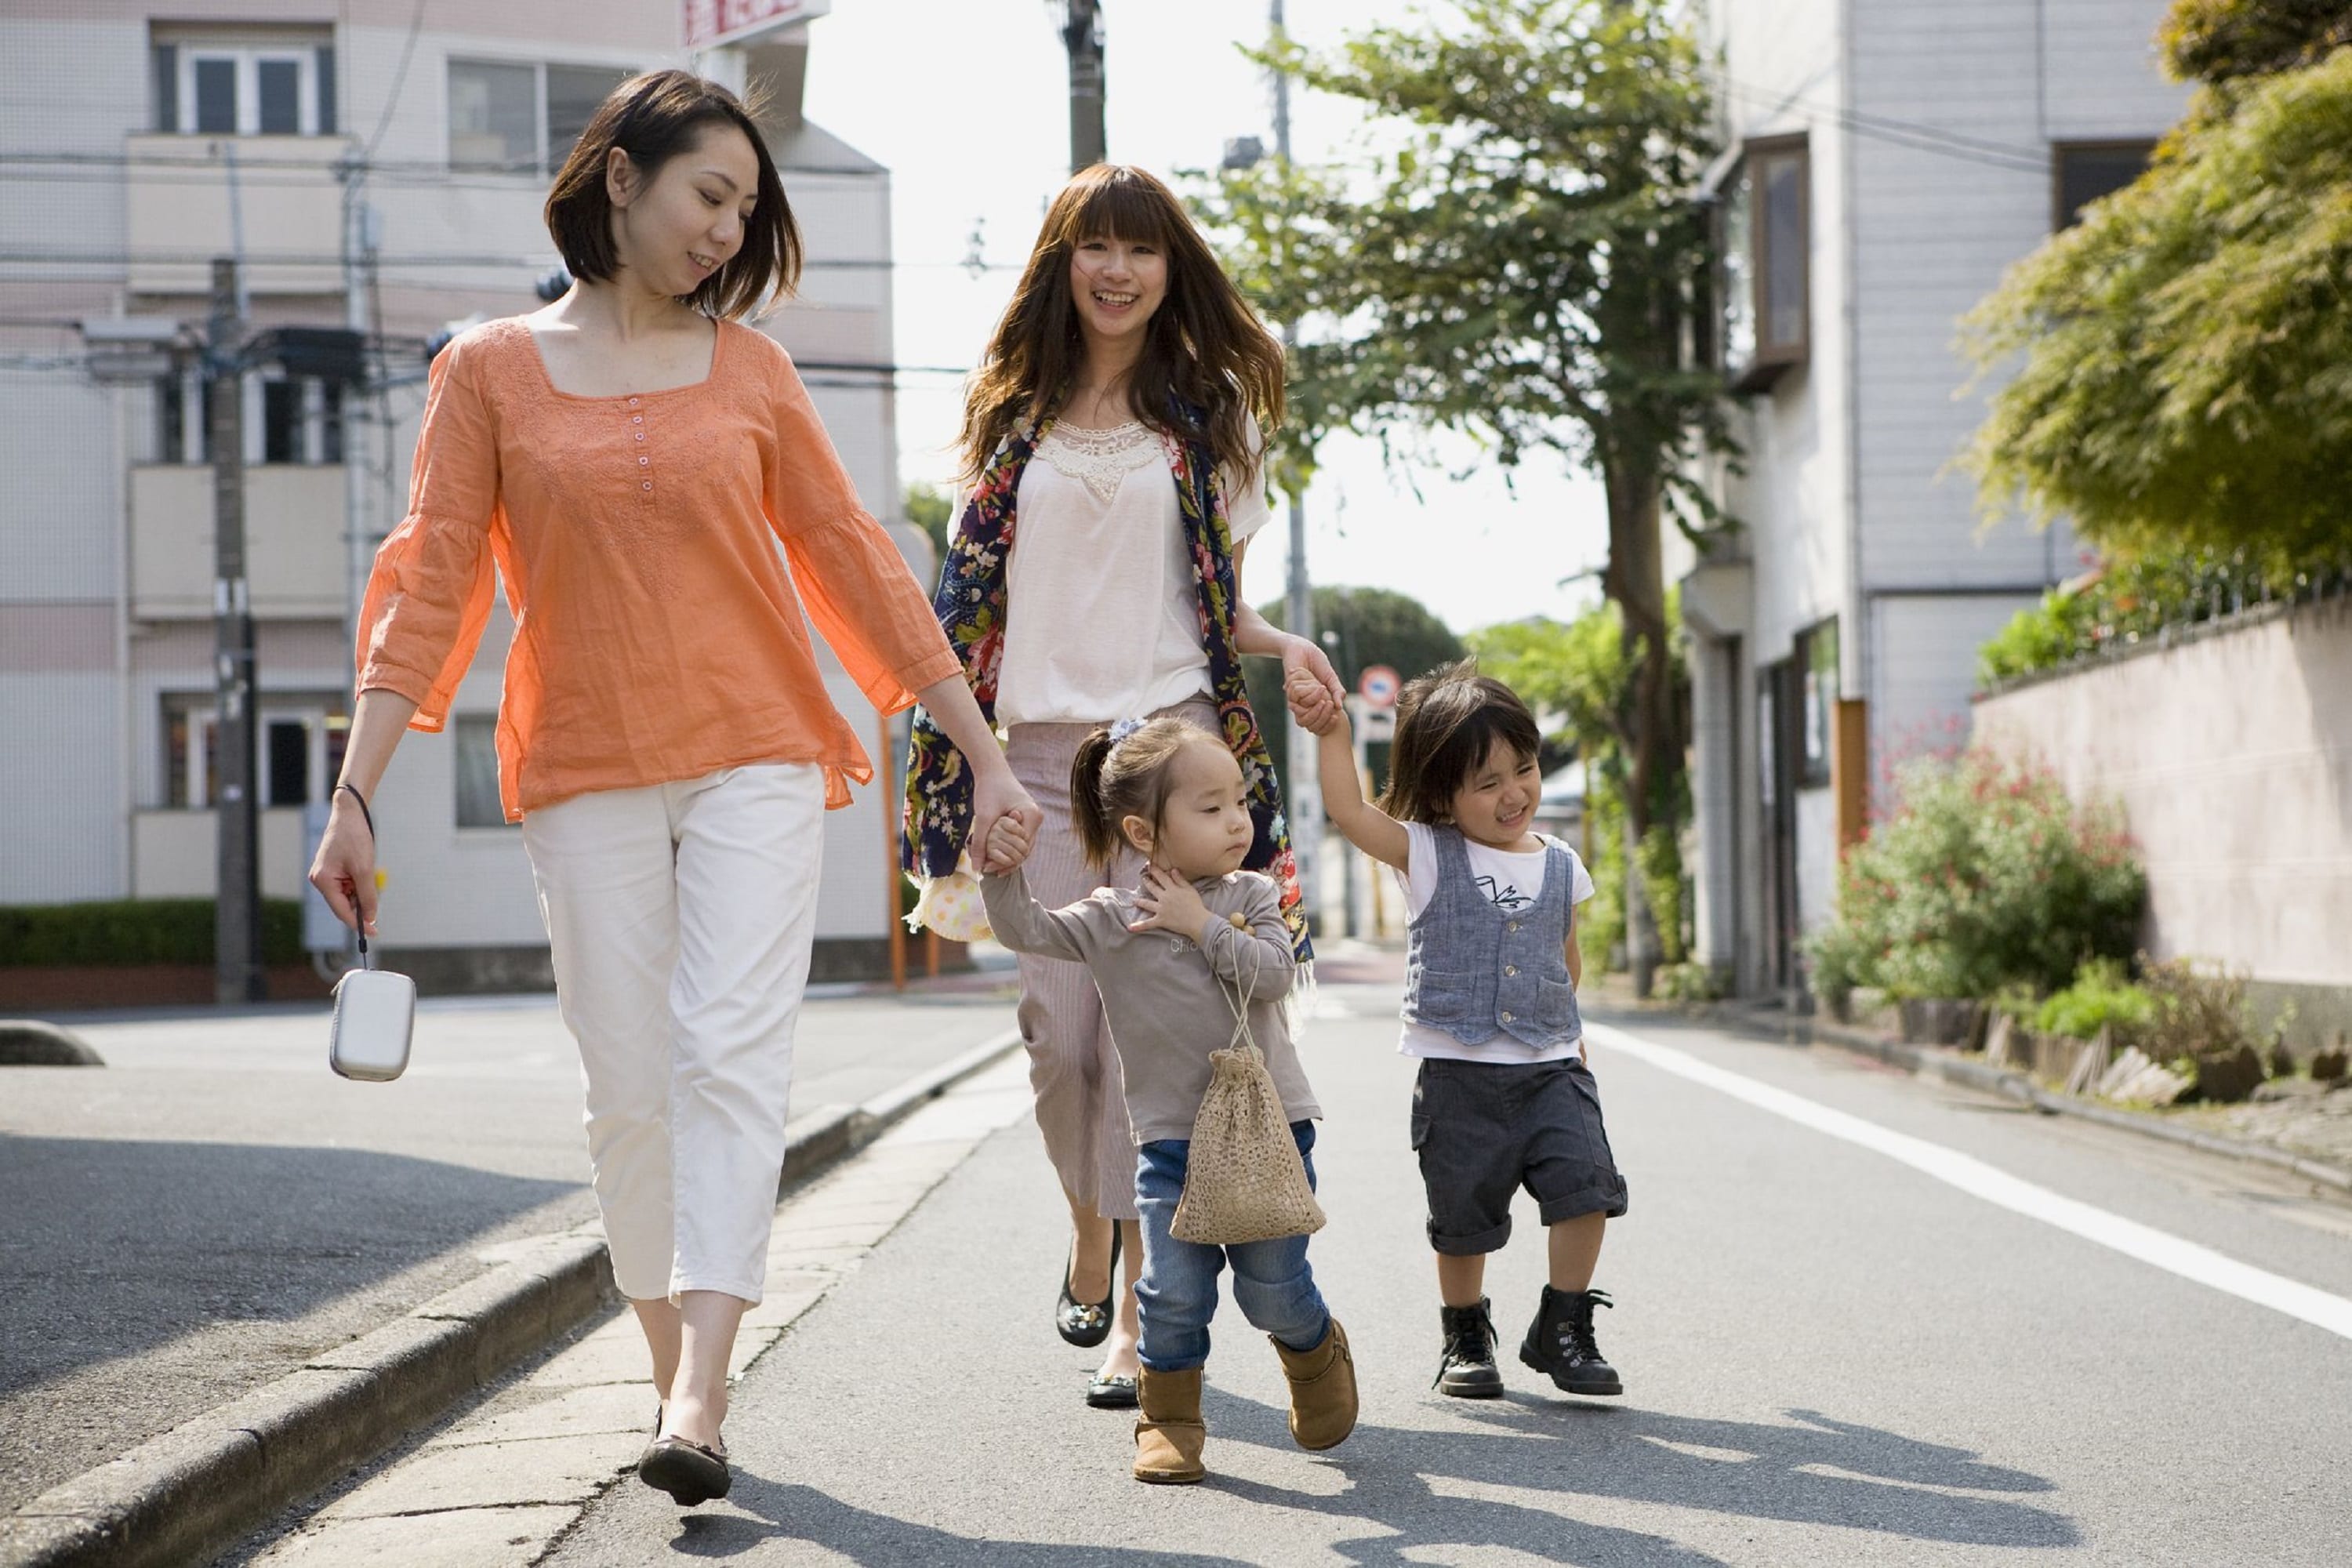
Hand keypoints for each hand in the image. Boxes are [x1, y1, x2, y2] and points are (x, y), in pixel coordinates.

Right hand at [308, 793, 379, 936]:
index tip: (373, 932)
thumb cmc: (354, 838)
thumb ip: (367, 895)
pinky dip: (358, 883)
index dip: (358, 923)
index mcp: (322, 880)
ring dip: (361, 891)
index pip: (341, 910)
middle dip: (360, 904)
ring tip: (366, 870)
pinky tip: (363, 869)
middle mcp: (320, 880)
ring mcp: (325, 875)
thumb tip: (370, 917)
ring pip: (347, 895)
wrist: (350, 814)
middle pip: (344, 904)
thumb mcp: (364, 869)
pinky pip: (347, 885)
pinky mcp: (332, 870)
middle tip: (376, 900)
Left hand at [969, 766, 1038, 873]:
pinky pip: (1018, 839)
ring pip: (1022, 846)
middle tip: (987, 870)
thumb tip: (977, 868)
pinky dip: (1006, 847)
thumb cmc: (989, 789)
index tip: (987, 868)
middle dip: (1007, 862)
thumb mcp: (983, 817)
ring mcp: (1032, 819)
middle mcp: (1036, 819)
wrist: (991, 770)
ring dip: (1007, 856)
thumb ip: (981, 843)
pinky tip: (993, 855)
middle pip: (1025, 850)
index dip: (1005, 861)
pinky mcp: (1024, 818)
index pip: (1022, 849)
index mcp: (1032, 816)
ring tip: (988, 866)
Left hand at [1128, 863, 1210, 935]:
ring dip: (1139, 901)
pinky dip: (1139, 926)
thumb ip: (1180, 879)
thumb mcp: (1190, 889)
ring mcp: (1161, 909)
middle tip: (1142, 878)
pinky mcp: (1160, 920)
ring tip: (1134, 900)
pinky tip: (1130, 928)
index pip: (1161, 877)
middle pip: (1152, 888)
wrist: (1197, 921)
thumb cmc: (1196, 905)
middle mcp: (1164, 897)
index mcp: (1172, 889)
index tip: (1150, 866)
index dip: (1155, 870)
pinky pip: (1148, 923)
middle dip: (1146, 882)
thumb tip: (1172, 870)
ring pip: (1146, 903)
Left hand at [1282, 637, 1343, 734]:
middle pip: (1314, 710)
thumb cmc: (1318, 663)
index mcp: (1317, 699)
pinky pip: (1297, 691)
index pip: (1323, 714)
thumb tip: (1340, 707)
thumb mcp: (1331, 677)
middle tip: (1321, 686)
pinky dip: (1303, 681)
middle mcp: (1306, 700)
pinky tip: (1301, 671)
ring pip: (1305, 701)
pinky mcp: (1289, 687)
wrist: (1303, 649)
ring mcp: (1297, 695)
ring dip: (1311, 688)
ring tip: (1311, 676)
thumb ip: (1337, 691)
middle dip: (1318, 697)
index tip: (1330, 700)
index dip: (1327, 712)